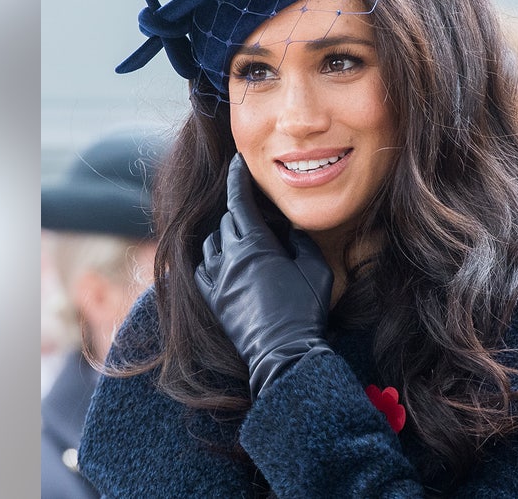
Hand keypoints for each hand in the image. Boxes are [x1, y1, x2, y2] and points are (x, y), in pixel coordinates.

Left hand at [195, 154, 333, 397]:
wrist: (284, 352)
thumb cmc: (305, 310)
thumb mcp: (316, 269)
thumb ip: (301, 242)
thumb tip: (291, 228)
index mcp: (256, 245)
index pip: (240, 200)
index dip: (238, 179)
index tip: (237, 163)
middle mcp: (231, 257)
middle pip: (227, 220)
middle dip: (239, 209)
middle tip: (254, 209)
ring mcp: (219, 279)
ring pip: (212, 243)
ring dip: (224, 234)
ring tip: (240, 237)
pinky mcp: (214, 300)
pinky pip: (201, 270)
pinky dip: (209, 259)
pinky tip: (220, 261)